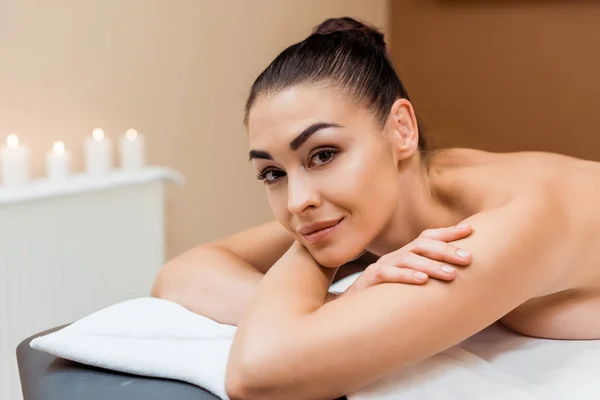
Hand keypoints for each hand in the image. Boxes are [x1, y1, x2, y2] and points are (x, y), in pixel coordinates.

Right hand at [341, 224, 472, 296]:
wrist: (354, 310)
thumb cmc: (388, 296)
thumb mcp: (410, 282)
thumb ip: (429, 275)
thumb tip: (461, 276)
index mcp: (407, 254)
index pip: (428, 237)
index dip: (449, 232)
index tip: (471, 230)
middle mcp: (395, 256)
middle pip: (422, 245)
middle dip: (446, 250)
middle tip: (468, 258)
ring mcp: (382, 266)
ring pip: (408, 259)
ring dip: (432, 265)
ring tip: (451, 274)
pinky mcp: (370, 279)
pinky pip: (389, 275)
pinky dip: (406, 276)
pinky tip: (422, 281)